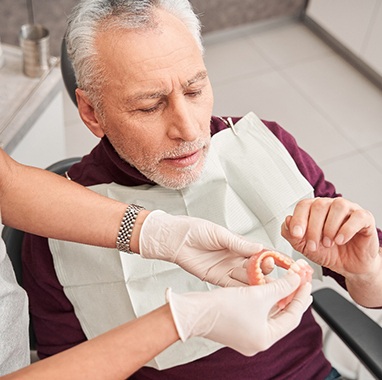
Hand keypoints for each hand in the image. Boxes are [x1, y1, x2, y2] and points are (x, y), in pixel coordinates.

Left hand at [139, 210, 262, 285]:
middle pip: (256, 267)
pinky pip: (233, 286)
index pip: (260, 252)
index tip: (287, 262)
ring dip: (257, 283)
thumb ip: (239, 244)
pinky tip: (252, 294)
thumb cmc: (195, 230)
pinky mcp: (217, 279)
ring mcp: (227, 269)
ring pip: (247, 279)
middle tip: (273, 273)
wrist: (175, 239)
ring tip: (267, 287)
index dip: (273, 257)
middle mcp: (235, 258)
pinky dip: (242, 290)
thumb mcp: (219, 234)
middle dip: (266, 271)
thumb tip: (259, 247)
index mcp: (238, 244)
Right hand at [166, 272, 311, 355]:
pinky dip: (265, 300)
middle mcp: (257, 340)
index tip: (306, 282)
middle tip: (301, 283)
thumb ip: (281, 286)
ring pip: (270, 313)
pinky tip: (268, 288)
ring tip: (288, 283)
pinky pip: (258, 313)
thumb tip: (297, 278)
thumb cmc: (221, 308)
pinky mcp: (237, 326)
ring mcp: (246, 334)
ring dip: (278, 297)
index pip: (292, 317)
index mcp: (265, 339)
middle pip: (282, 316)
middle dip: (291, 297)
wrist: (193, 311)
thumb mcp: (257, 294)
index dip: (301, 297)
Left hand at [281, 197, 379, 278]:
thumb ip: (292, 235)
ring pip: (338, 206)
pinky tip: (340, 240)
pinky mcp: (365, 219)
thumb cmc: (328, 253)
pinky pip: (357, 216)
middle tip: (314, 245)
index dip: (298, 219)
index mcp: (315, 210)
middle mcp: (331, 206)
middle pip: (319, 205)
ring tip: (328, 243)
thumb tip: (287, 221)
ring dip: (330, 228)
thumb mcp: (304, 247)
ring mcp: (349, 210)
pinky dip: (347, 229)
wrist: (349, 267)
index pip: (304, 205)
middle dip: (313, 228)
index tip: (296, 234)